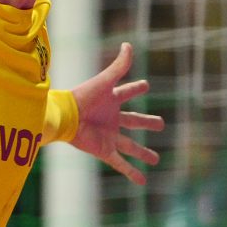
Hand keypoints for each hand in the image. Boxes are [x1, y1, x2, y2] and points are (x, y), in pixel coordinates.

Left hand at [70, 42, 163, 184]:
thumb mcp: (104, 81)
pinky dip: (131, 172)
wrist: (65, 116)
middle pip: (134, 120)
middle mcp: (112, 118)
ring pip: (130, 145)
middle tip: (160, 123)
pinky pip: (120, 163)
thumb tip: (128, 45)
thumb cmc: (83, 97)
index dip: (136, 88)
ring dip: (142, 152)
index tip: (145, 85)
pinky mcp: (104, 150)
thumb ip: (118, 66)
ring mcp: (109, 135)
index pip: (127, 91)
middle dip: (146, 121)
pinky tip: (143, 182)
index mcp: (111, 99)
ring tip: (156, 159)